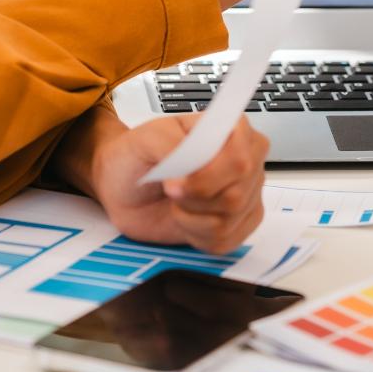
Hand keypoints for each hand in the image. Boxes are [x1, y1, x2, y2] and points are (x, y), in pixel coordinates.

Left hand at [80, 114, 268, 252]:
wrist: (126, 187)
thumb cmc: (139, 156)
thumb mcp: (147, 138)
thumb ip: (171, 146)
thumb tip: (189, 172)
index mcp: (232, 131)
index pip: (239, 158)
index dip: (207, 177)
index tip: (174, 182)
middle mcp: (246, 161)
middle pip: (236, 194)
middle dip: (194, 199)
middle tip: (170, 189)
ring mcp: (246, 194)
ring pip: (229, 219)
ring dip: (190, 216)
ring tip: (176, 201)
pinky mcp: (239, 224)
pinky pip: (226, 240)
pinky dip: (196, 235)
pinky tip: (185, 219)